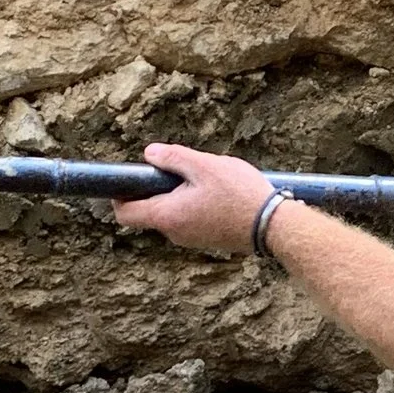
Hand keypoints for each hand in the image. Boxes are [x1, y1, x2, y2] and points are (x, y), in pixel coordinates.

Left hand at [113, 143, 276, 260]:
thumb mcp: (205, 166)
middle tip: (180, 169)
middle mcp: (174, 233)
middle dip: (157, 188)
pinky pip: (189, 219)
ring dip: (179, 195)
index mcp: (167, 216)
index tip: (130, 177)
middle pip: (149, 210)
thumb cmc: (240, 195)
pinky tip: (218, 192)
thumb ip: (174, 158)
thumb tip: (149, 153)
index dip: (120, 194)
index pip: (125, 213)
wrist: (273, 226)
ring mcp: (191, 239)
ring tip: (206, 179)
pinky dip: (193, 204)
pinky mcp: (206, 239)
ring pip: (171, 213)